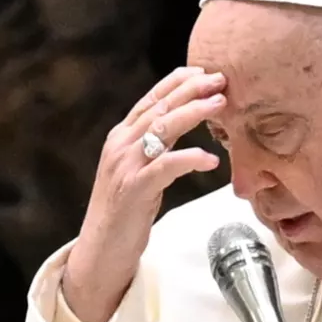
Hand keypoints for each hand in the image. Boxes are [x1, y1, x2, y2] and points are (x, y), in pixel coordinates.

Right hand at [63, 67, 226, 321]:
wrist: (100, 250)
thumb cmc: (124, 214)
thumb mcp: (136, 172)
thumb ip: (152, 148)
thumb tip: (180, 128)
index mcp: (120, 138)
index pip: (150, 100)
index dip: (176, 82)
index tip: (202, 70)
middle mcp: (120, 145)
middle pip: (159, 107)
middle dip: (191, 89)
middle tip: (220, 78)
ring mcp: (125, 166)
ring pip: (162, 128)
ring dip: (194, 112)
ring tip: (220, 104)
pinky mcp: (134, 189)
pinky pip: (166, 166)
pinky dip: (189, 158)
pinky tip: (210, 159)